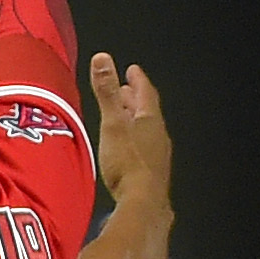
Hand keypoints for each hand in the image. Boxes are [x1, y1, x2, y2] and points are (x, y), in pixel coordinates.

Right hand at [91, 53, 168, 203]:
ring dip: (133, 120)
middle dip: (133, 99)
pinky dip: (133, 139)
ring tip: (121, 116)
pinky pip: (142, 146)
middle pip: (146, 111)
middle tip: (123, 91)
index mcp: (149, 119)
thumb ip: (105, 92)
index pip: (145, 93)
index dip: (137, 80)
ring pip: (145, 129)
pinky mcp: (150, 170)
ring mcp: (156, 153)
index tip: (132, 69)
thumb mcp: (112, 123)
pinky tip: (125, 146)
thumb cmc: (127, 161)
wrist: (143, 200)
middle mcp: (157, 134)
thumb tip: (102, 58)